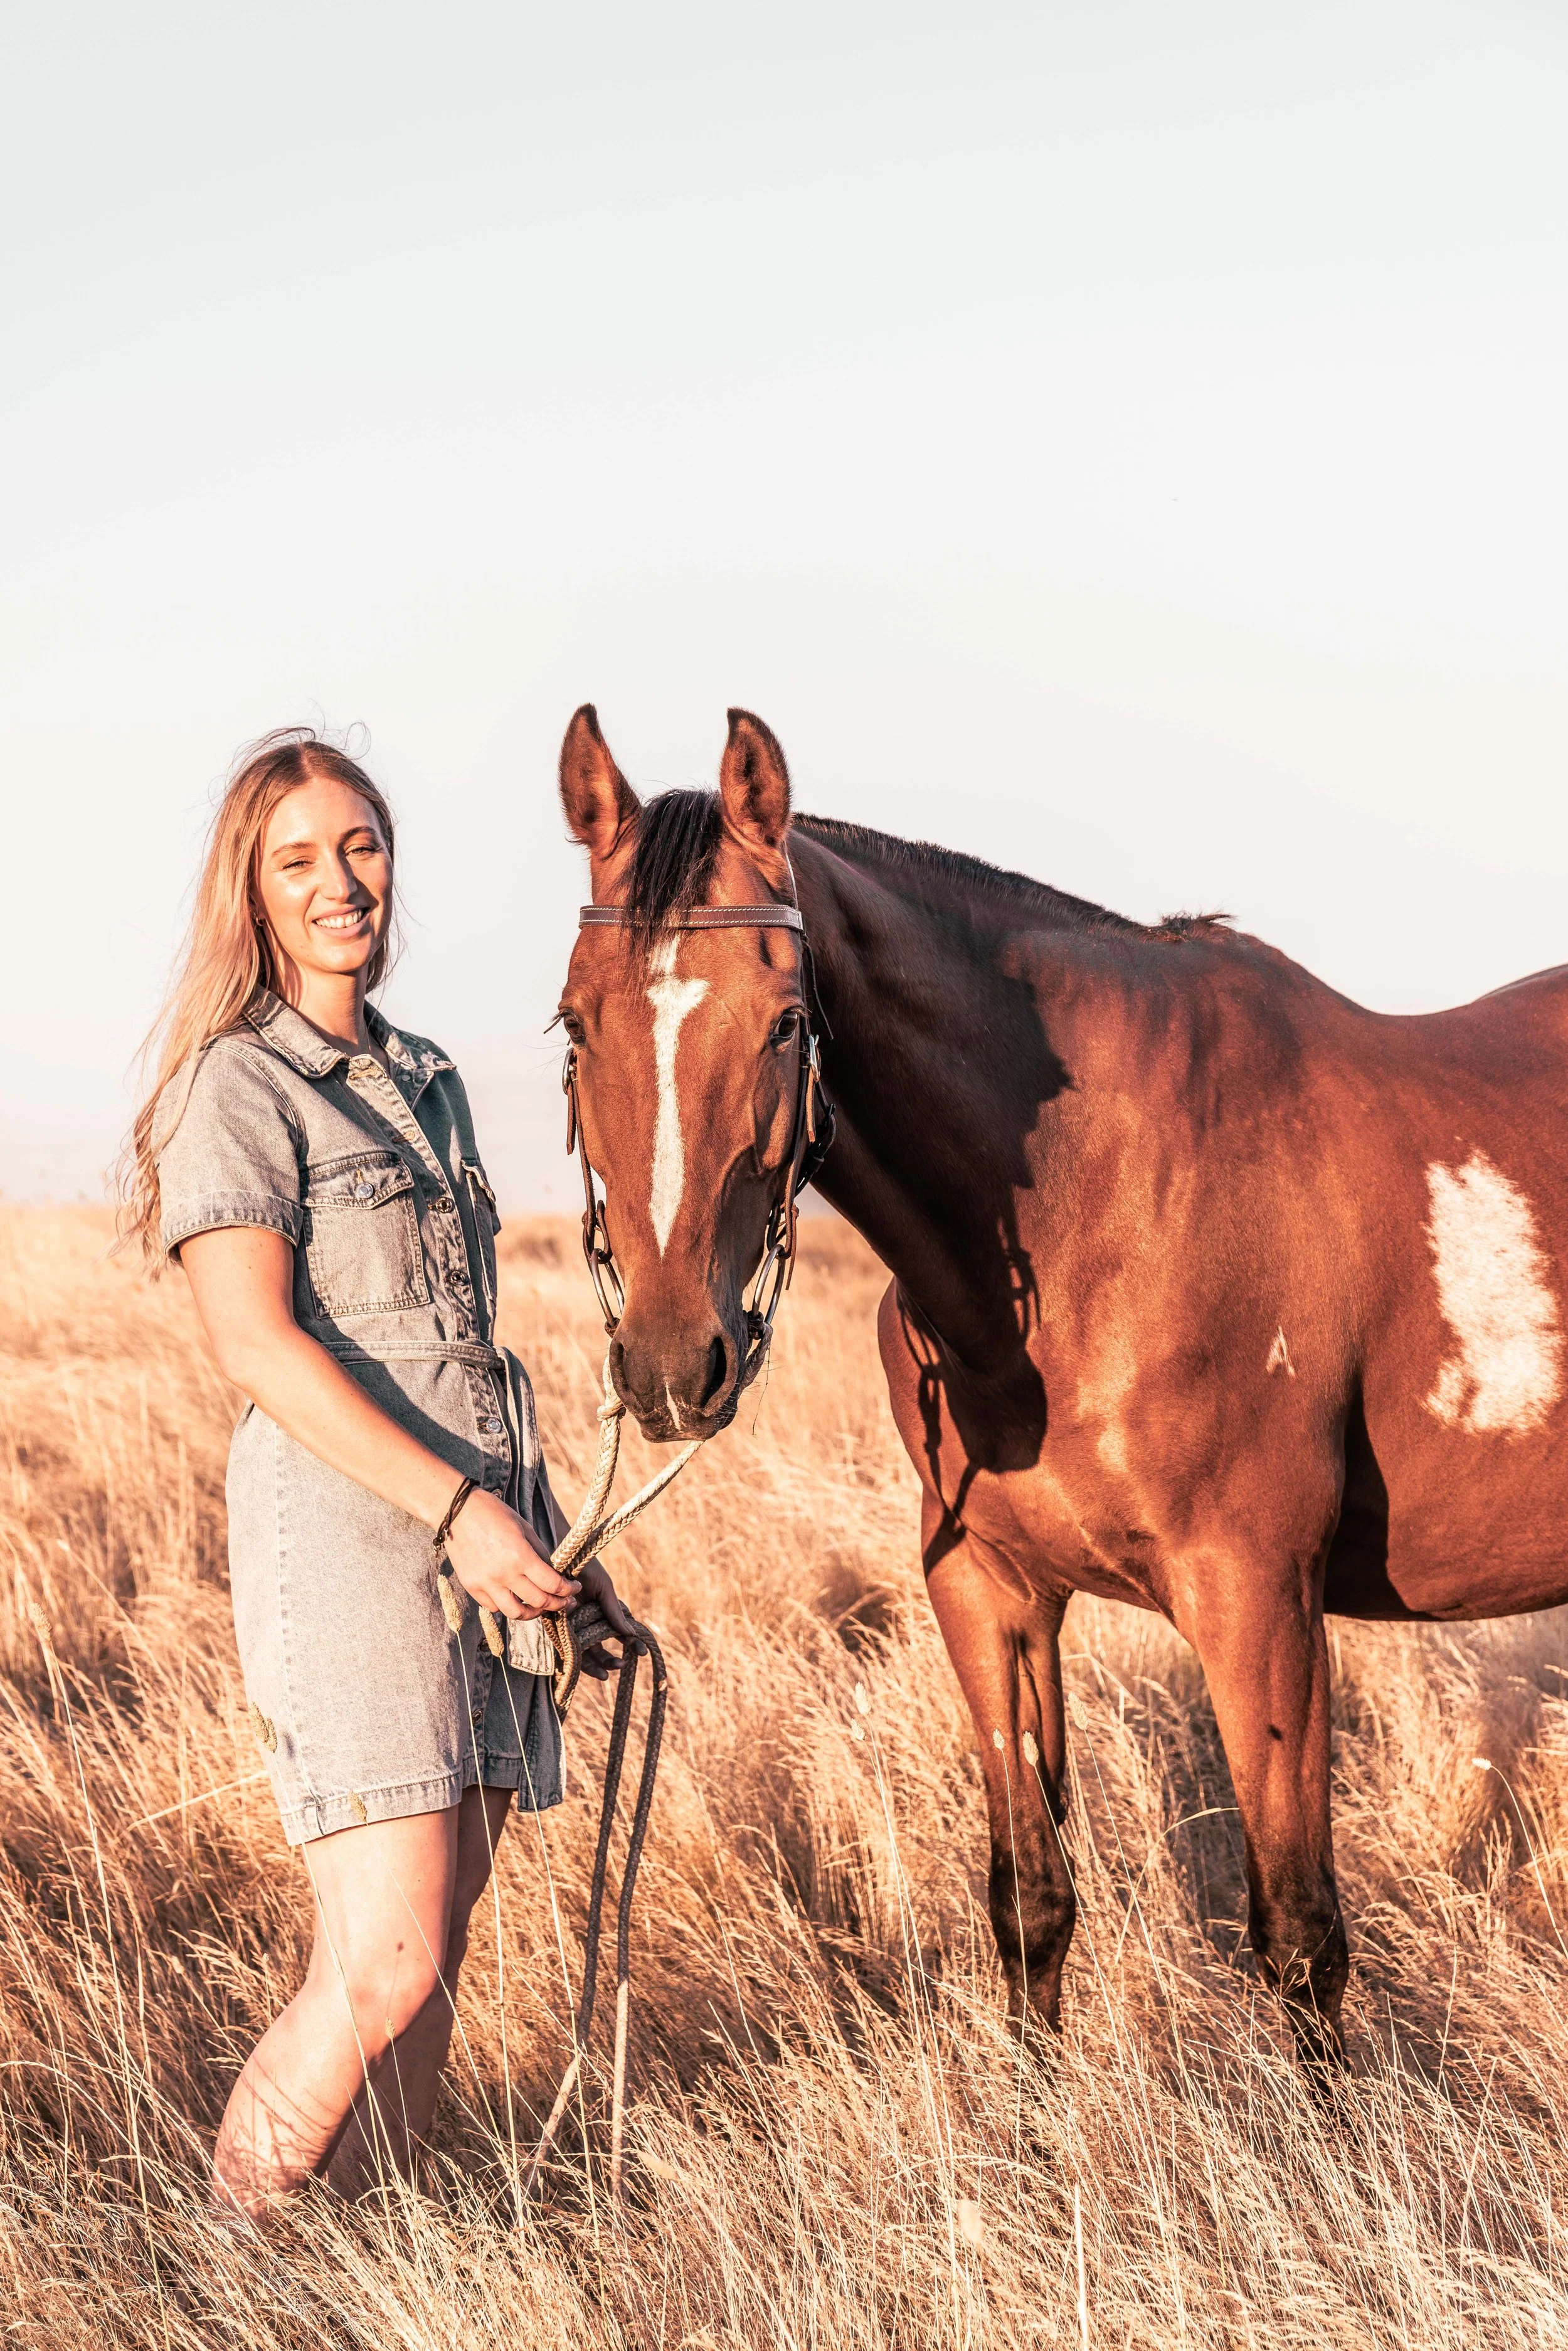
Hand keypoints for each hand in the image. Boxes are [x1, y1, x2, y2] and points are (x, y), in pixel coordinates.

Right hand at [443, 1489, 579, 1620]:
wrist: (457, 1511)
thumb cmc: (493, 1513)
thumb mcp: (524, 1528)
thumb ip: (540, 1553)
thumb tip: (553, 1573)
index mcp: (520, 1556)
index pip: (552, 1584)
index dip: (568, 1590)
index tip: (575, 1588)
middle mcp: (503, 1574)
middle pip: (538, 1602)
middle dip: (558, 1604)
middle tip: (566, 1602)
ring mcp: (485, 1583)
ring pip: (515, 1613)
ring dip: (533, 1613)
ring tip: (542, 1608)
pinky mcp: (471, 1587)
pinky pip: (494, 1607)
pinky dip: (507, 1606)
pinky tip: (515, 1598)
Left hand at [574, 1558, 642, 1682]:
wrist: (563, 1553)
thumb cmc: (585, 1567)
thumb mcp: (605, 1589)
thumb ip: (614, 1611)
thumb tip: (630, 1633)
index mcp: (597, 1612)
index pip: (612, 1633)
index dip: (628, 1644)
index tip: (641, 1652)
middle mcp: (583, 1620)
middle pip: (595, 1647)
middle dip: (607, 1660)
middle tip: (620, 1665)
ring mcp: (569, 1624)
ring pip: (582, 1651)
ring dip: (594, 1664)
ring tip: (606, 1674)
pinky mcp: (554, 1625)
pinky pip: (566, 1645)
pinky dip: (576, 1656)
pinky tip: (588, 1663)